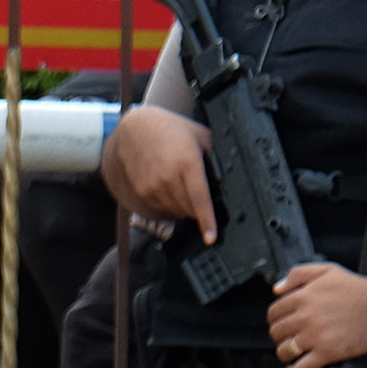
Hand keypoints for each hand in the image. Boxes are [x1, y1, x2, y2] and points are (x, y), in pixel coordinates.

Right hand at [111, 108, 218, 245]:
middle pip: (190, 210)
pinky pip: (162, 211)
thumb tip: (232, 174)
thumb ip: (215, 155)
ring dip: (184, 207)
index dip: (207, 221)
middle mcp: (168, 178)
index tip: (210, 238)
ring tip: (181, 186)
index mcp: (187, 163)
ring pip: (176, 212)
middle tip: (198, 192)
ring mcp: (152, 188)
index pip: (200, 199)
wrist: (134, 130)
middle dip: (198, 208)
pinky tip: (168, 189)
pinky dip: (169, 206)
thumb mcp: (199, 136)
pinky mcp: (142, 193)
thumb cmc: (170, 130)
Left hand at [268, 262, 366, 367]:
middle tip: (289, 336)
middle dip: (280, 335)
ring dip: (284, 353)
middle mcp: (305, 317)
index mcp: (302, 297)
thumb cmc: (357, 288)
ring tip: (292, 352)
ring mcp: (315, 336)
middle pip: (276, 332)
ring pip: (284, 350)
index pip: (273, 312)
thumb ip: (298, 274)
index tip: (282, 322)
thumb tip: (277, 289)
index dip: (275, 319)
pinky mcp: (328, 353)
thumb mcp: (327, 270)